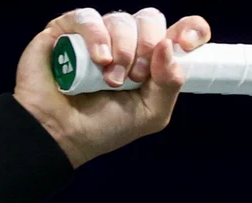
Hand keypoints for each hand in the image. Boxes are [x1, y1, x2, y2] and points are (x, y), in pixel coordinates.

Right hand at [12, 8, 212, 166]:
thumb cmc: (103, 128)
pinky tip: (98, 60)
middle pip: (150, 19)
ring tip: (109, 79)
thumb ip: (170, 84)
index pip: (179, 31)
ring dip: (122, 50)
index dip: (191, 30)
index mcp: (149, 60)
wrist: (61, 135)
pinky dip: (96, 36)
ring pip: (120, 19)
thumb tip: (169, 45)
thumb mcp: (150, 115)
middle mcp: (125, 42)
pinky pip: (87, 17)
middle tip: (135, 77)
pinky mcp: (66, 31)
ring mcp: (96, 35)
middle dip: (147, 47)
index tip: (187, 45)